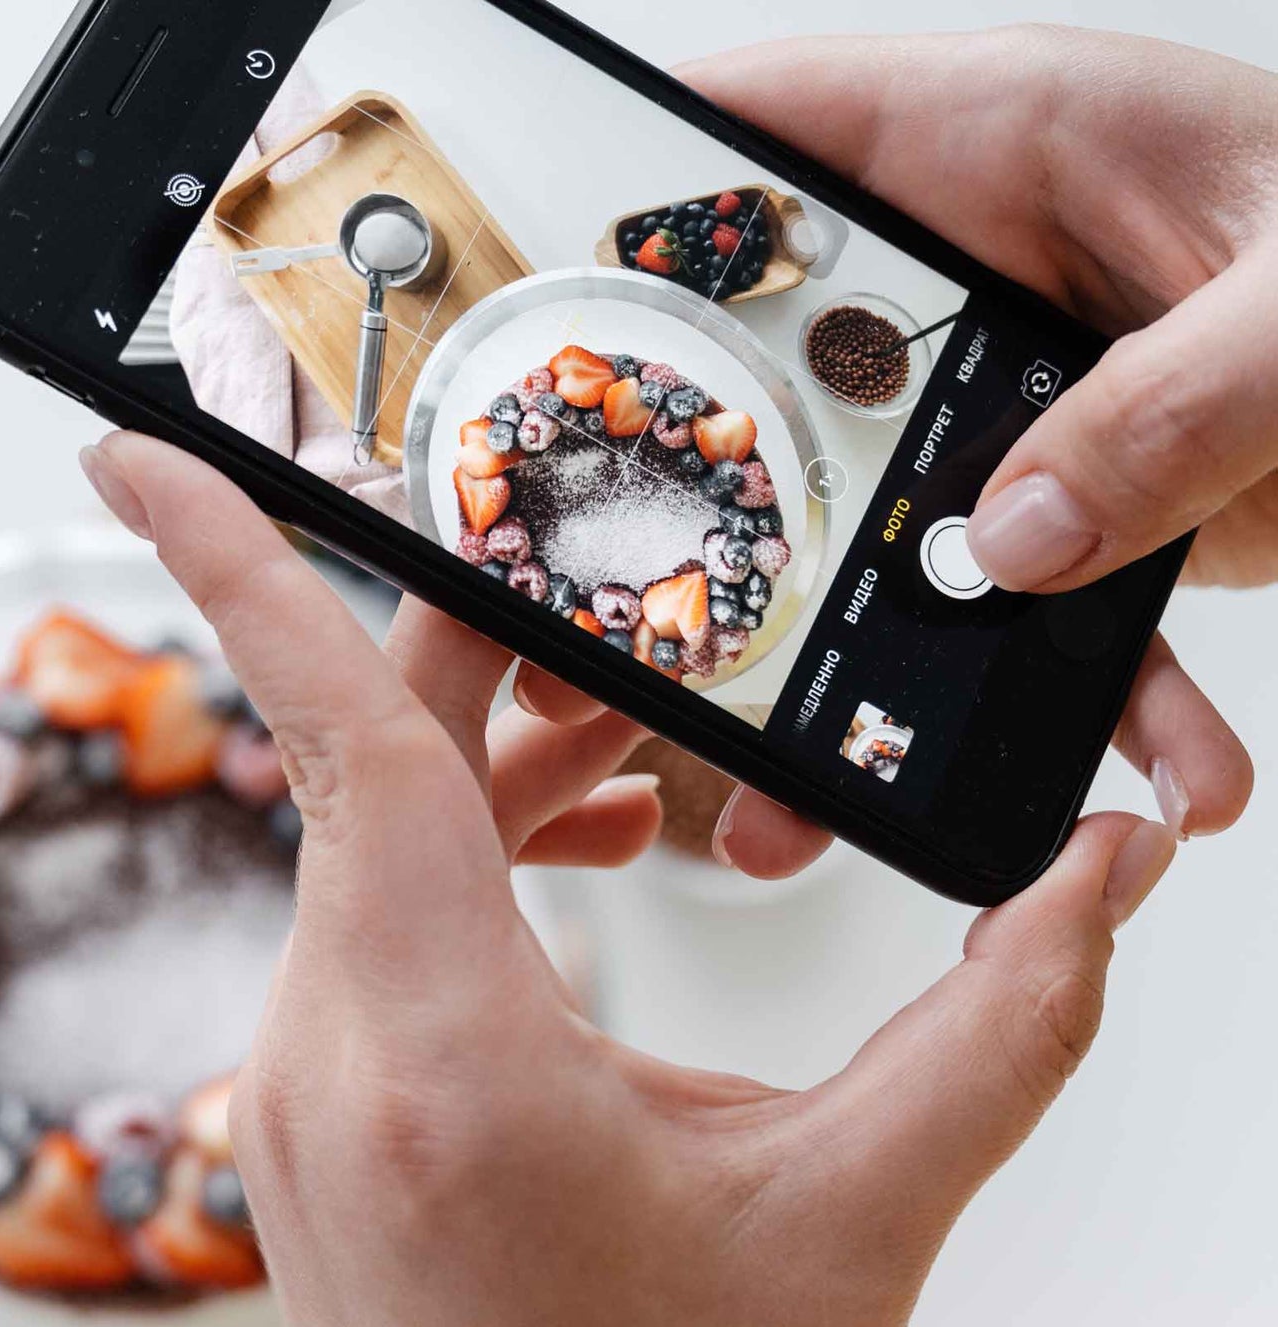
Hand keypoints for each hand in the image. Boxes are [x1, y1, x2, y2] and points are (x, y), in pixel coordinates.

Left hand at [82, 430, 1175, 1326]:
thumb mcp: (864, 1211)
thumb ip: (1006, 1022)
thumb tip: (1101, 873)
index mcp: (443, 1049)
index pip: (336, 735)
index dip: (236, 566)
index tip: (139, 454)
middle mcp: (329, 1051)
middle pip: (381, 755)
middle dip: (506, 660)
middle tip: (618, 597)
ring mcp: (302, 1086)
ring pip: (375, 835)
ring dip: (509, 768)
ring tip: (648, 771)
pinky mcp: (318, 1110)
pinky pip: (373, 916)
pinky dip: (472, 855)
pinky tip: (585, 860)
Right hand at [566, 25, 1258, 863]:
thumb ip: (1171, 406)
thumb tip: (1018, 545)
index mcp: (1010, 147)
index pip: (771, 139)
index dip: (645, 203)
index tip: (552, 302)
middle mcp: (994, 273)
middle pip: (792, 383)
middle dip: (723, 507)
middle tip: (652, 622)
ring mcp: (1037, 394)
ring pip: (897, 526)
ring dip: (877, 663)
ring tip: (834, 788)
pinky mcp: (1102, 487)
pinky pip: (1054, 605)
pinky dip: (1093, 704)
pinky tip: (1156, 779)